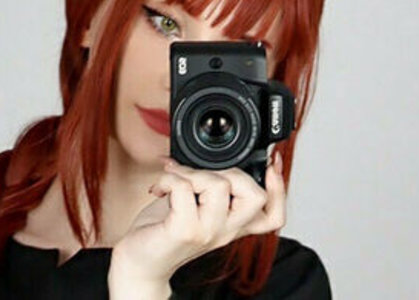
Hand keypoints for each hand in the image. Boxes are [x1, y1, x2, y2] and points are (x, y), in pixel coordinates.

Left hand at [109, 152, 284, 287]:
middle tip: (203, 175)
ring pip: (218, 185)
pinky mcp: (184, 230)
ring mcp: (207, 232)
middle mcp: (225, 231)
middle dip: (231, 171)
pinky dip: (169, 178)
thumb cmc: (164, 229)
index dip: (280, 189)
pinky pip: (183, 188)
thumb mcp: (195, 205)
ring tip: (175, 178)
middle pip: (255, 196)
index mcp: (232, 223)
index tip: (272, 164)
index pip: (273, 215)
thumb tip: (213, 156)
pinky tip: (159, 187)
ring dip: (192, 172)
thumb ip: (209, 187)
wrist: (139, 262)